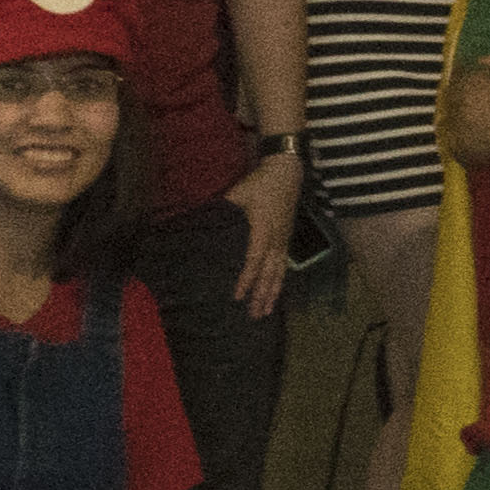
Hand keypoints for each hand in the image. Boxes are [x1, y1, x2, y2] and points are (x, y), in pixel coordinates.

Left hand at [225, 154, 304, 314]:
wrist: (287, 173)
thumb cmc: (260, 183)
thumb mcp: (238, 194)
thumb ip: (223, 210)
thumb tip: (202, 223)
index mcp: (263, 230)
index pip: (253, 261)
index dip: (246, 280)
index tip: (237, 297)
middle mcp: (276, 240)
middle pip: (269, 274)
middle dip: (261, 296)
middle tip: (254, 315)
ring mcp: (283, 241)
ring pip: (279, 273)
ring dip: (272, 293)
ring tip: (266, 312)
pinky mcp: (286, 239)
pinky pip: (283, 265)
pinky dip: (279, 282)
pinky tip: (275, 292)